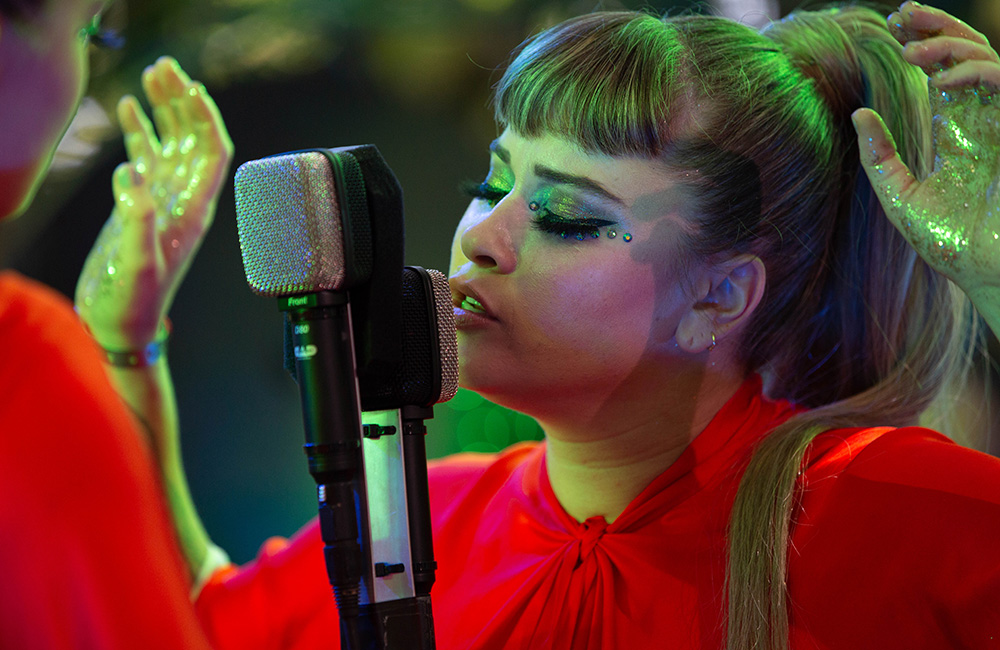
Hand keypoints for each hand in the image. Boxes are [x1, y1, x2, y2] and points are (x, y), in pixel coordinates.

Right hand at [76, 56, 232, 349]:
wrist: (122, 325)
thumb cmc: (134, 303)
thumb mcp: (137, 262)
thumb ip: (138, 219)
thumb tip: (133, 174)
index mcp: (193, 210)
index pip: (212, 153)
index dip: (207, 119)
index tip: (193, 88)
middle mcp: (183, 200)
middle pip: (193, 139)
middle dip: (184, 101)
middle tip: (166, 67)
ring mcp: (163, 200)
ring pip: (171, 142)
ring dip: (165, 109)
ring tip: (153, 74)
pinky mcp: (142, 205)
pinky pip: (147, 158)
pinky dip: (142, 130)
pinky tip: (131, 108)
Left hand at [852, 2, 999, 303]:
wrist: (988, 272)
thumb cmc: (950, 244)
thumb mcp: (901, 196)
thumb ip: (880, 157)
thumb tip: (858, 113)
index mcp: (960, 134)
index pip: (947, 73)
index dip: (926, 45)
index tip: (893, 28)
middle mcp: (984, 122)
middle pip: (969, 55)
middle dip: (939, 28)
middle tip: (903, 14)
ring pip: (988, 59)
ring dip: (951, 46)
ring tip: (912, 51)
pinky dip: (976, 72)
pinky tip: (942, 81)